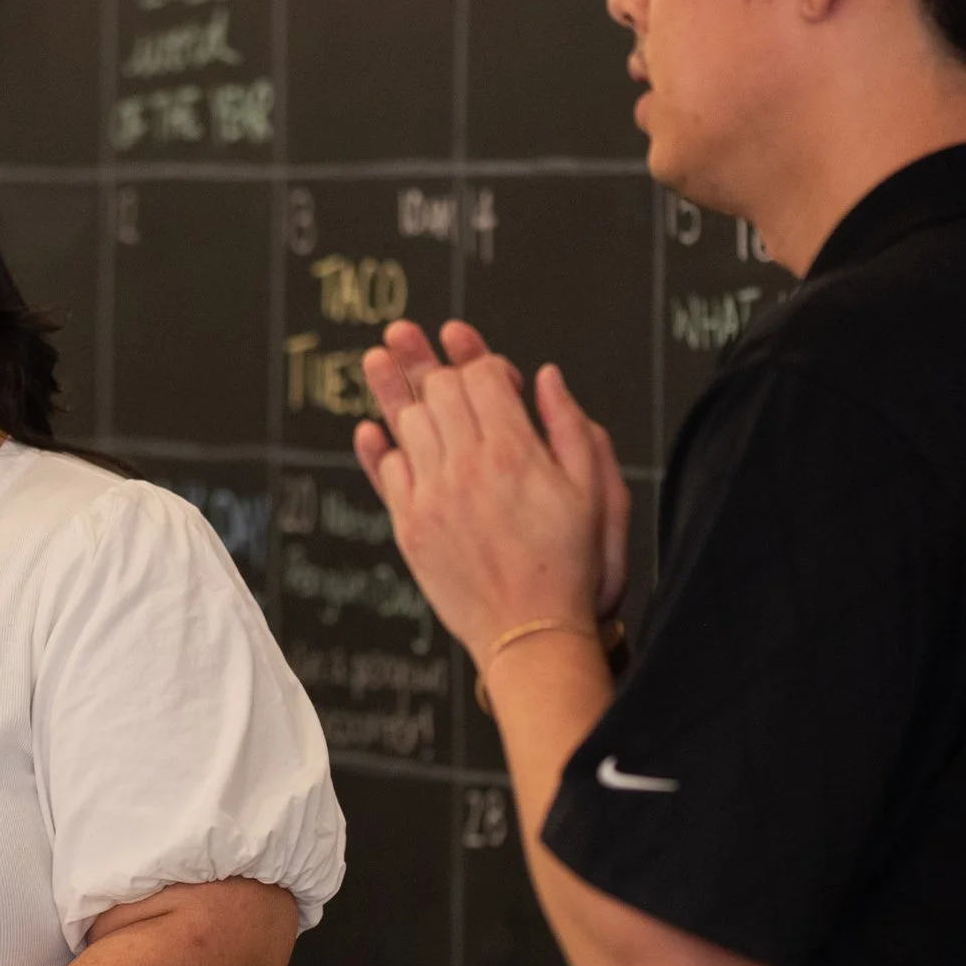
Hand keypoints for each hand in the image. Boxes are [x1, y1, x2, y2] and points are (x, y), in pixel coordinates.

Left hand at [351, 320, 625, 662]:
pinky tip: (371, 429)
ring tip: (376, 358)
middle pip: (437, 391)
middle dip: (424, 359)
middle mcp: (467, 468)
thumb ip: (570, 427)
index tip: (471, 350)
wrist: (531, 632)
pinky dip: (377, 446)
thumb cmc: (570, 566)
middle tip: (403, 333)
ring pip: (406, 423)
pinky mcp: (411, 527)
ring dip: (393, 389)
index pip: (481, 378)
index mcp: (514, 452)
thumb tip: (545, 378)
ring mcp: (432, 497)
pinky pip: (387, 472)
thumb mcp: (594, 491)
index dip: (477, 357)